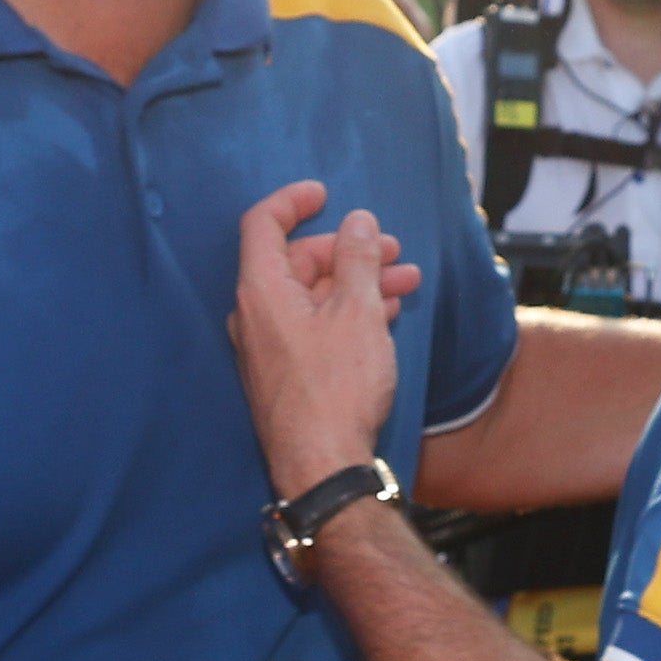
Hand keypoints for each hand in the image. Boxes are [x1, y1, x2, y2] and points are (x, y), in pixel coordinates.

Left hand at [230, 181, 421, 501]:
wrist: (324, 466)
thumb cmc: (337, 390)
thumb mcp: (358, 312)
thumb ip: (357, 259)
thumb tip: (358, 223)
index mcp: (262, 290)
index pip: (263, 223)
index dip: (293, 201)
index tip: (325, 194)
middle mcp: (255, 316)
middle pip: (296, 260)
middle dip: (347, 249)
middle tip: (392, 251)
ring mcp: (267, 347)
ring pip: (312, 295)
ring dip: (357, 283)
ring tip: (405, 283)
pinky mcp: (284, 374)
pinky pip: (313, 326)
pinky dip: (346, 313)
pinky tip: (385, 317)